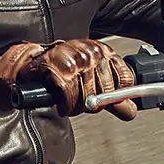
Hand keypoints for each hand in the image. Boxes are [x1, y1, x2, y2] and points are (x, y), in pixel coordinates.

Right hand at [0, 39, 137, 116]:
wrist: (33, 63)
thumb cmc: (62, 71)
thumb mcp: (93, 81)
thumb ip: (114, 97)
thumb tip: (130, 111)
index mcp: (104, 52)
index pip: (124, 81)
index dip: (113, 96)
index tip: (102, 99)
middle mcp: (91, 52)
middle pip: (105, 92)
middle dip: (91, 104)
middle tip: (79, 102)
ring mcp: (73, 58)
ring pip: (86, 96)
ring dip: (75, 106)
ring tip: (69, 102)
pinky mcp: (55, 67)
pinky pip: (67, 95)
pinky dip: (64, 105)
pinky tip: (61, 103)